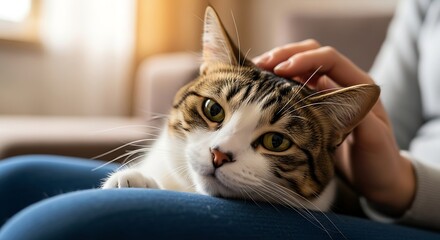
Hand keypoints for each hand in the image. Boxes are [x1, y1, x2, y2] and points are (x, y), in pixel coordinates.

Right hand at [253, 40, 415, 215]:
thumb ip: (360, 116)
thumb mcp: (374, 140)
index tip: (280, 70)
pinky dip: (277, 82)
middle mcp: (342, 83)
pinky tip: (261, 85)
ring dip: (276, 64)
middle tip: (260, 65)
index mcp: (360, 85)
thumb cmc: (378, 161)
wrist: (377, 178)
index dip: (305, 59)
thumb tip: (336, 95)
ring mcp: (326, 93)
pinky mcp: (314, 106)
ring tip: (254, 71)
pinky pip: (294, 85)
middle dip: (284, 55)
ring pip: (299, 66)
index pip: (329, 59)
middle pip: (311, 53)